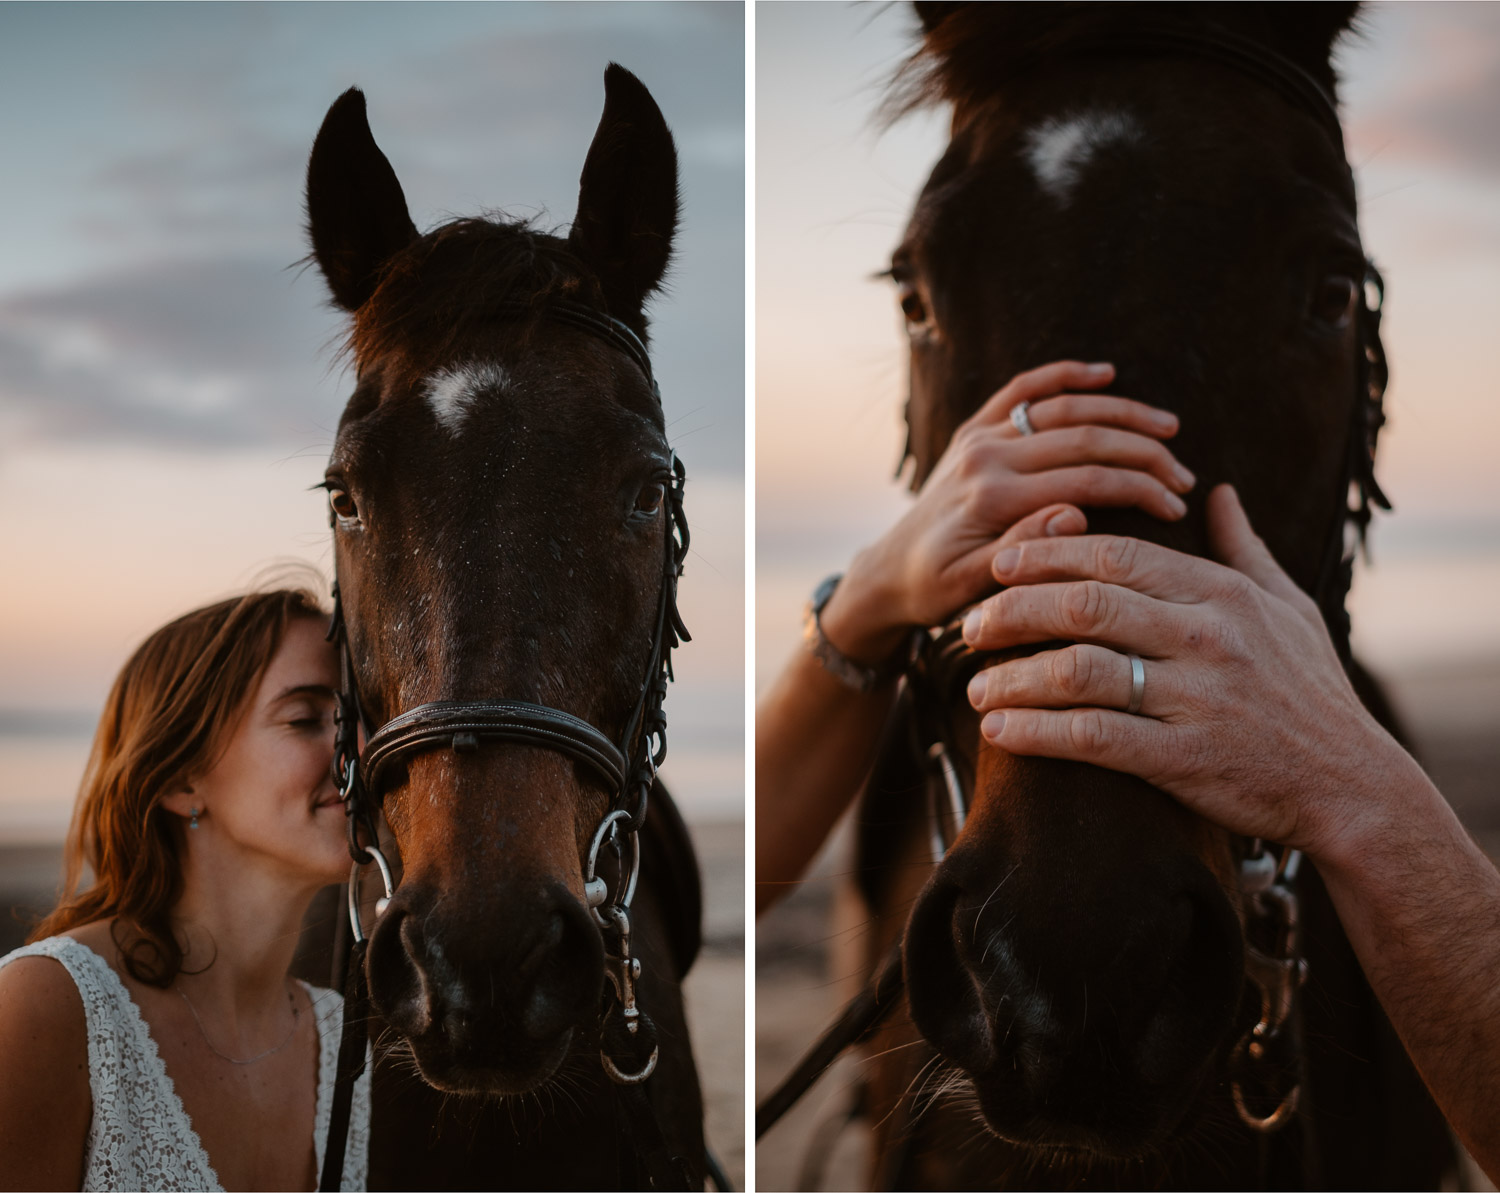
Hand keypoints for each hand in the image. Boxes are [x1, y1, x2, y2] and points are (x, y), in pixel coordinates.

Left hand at [821, 360, 1193, 663]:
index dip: (1139, 488)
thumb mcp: (975, 587)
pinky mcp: (974, 430)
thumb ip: (1024, 551)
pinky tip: (1105, 373)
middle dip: (1144, 451)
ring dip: (1121, 412)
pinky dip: (1063, 375)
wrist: (888, 573)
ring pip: (1062, 407)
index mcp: (993, 498)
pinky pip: (1022, 390)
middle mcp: (987, 456)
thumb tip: (1076, 517)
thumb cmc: (934, 590)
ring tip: (1168, 428)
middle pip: (1083, 437)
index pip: (1085, 480)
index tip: (1177, 505)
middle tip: (1184, 475)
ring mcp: (980, 437)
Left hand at [962, 484, 1405, 855]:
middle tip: (970, 624)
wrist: (1353, 785)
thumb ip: (1244, 548)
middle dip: (1013, 610)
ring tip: (973, 684)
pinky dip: (1036, 731)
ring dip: (1012, 675)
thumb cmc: (1312, 692)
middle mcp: (1207, 637)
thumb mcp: (1289, 607)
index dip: (1047, 554)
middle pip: (1083, 604)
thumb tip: (1217, 492)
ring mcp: (1196, 698)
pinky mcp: (1184, 759)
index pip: (1114, 555)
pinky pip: (1093, 736)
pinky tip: (999, 729)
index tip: (999, 563)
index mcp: (1221, 593)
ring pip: (1078, 670)